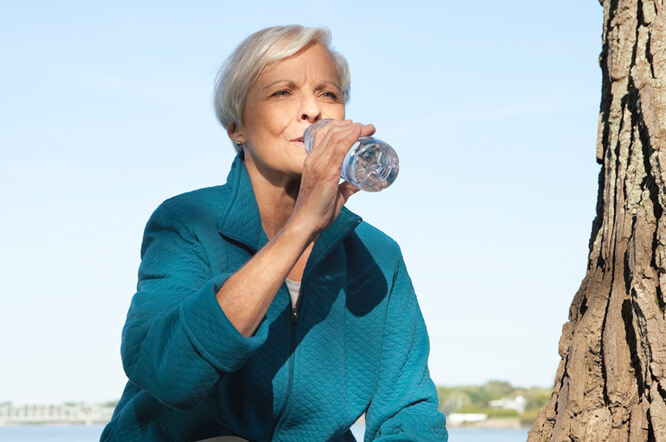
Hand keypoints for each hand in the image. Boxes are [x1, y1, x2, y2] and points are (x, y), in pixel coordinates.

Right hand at [290, 119, 375, 236]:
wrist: (307, 222)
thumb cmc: (319, 211)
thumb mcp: (336, 194)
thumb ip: (346, 187)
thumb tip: (358, 183)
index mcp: (312, 162)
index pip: (323, 136)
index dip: (339, 127)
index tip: (353, 126)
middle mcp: (313, 160)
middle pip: (331, 133)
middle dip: (350, 126)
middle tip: (365, 126)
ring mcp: (318, 164)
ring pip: (336, 137)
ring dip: (354, 129)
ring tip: (368, 128)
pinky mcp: (326, 172)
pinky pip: (339, 148)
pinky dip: (351, 137)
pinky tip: (359, 133)